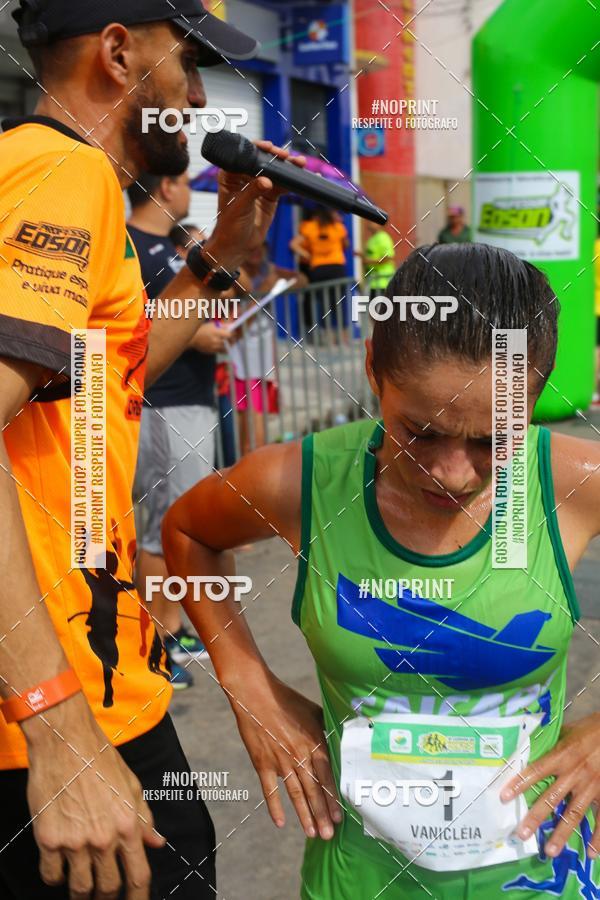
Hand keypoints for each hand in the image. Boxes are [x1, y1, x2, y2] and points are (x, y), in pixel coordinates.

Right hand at [26, 695, 163, 897]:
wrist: (65, 741)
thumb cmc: (100, 758)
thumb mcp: (131, 785)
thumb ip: (144, 817)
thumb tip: (158, 842)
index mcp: (128, 824)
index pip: (138, 876)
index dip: (139, 898)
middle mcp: (103, 838)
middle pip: (109, 889)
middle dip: (108, 898)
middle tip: (104, 896)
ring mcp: (75, 841)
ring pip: (80, 888)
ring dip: (82, 891)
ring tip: (82, 885)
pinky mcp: (48, 839)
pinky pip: (52, 875)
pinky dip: (56, 876)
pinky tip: (61, 866)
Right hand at [192, 322, 231, 353]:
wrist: (193, 338)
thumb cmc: (203, 329)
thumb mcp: (213, 324)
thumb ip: (223, 325)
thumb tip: (232, 325)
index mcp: (216, 332)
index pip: (230, 334)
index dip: (233, 334)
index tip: (233, 333)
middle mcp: (216, 340)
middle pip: (229, 342)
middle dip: (232, 340)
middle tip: (232, 338)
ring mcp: (214, 347)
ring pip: (226, 348)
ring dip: (228, 345)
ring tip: (226, 342)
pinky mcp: (212, 352)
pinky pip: (221, 352)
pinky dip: (223, 349)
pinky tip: (221, 345)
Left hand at [206, 141, 305, 272]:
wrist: (237, 246)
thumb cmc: (230, 226)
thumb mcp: (240, 207)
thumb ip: (252, 191)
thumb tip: (267, 181)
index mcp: (230, 175)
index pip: (243, 156)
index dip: (256, 149)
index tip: (267, 148)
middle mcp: (244, 177)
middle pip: (262, 160)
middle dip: (275, 156)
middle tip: (285, 156)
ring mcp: (259, 185)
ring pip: (275, 171)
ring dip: (287, 167)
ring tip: (299, 162)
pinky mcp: (270, 196)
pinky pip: (283, 185)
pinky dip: (292, 182)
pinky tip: (303, 177)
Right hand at [226, 671, 341, 839]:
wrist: (256, 695)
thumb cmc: (287, 700)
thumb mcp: (314, 710)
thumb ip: (327, 727)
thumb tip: (343, 734)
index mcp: (314, 742)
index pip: (327, 777)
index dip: (333, 798)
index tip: (340, 818)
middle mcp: (300, 755)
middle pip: (313, 790)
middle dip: (322, 815)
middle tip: (328, 836)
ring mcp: (280, 761)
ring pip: (295, 794)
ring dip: (304, 815)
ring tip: (311, 833)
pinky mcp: (262, 763)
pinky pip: (270, 790)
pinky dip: (274, 807)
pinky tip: (280, 823)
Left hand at [500, 713, 599, 857]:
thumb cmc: (592, 729)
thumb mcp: (569, 730)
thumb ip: (552, 741)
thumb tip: (530, 742)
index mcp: (562, 755)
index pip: (536, 771)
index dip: (519, 783)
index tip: (504, 797)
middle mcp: (574, 773)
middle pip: (552, 798)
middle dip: (536, 818)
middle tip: (522, 834)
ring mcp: (591, 787)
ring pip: (574, 814)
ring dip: (562, 834)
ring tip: (550, 851)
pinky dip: (598, 837)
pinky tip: (591, 853)